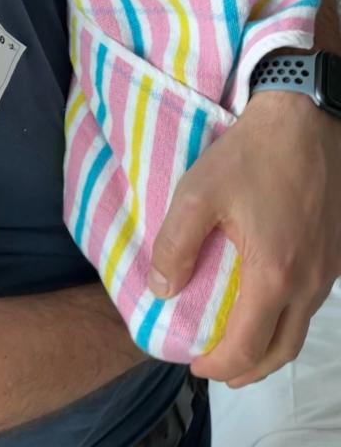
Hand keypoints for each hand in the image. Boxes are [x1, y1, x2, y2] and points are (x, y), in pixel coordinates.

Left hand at [147, 90, 340, 385]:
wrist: (306, 117)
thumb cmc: (251, 153)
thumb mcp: (197, 193)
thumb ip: (175, 245)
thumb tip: (161, 289)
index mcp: (274, 275)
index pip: (249, 346)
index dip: (220, 364)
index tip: (195, 365)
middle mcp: (309, 281)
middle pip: (282, 349)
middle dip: (249, 369)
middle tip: (219, 369)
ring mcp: (329, 267)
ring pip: (302, 326)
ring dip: (271, 344)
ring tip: (242, 341)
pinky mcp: (336, 249)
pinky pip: (314, 299)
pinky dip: (289, 316)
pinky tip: (269, 300)